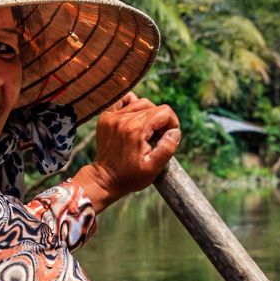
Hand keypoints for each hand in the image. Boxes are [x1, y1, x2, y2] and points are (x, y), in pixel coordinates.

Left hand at [78, 91, 181, 209]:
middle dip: (160, 121)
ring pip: (139, 103)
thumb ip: (167, 148)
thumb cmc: (129, 177)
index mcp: (136, 130)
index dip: (172, 123)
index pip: (164, 112)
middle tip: (156, 138)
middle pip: (153, 107)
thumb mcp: (153, 168)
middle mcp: (123, 119)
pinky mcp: (105, 118)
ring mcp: (112, 117)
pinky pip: (122, 100)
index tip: (168, 136)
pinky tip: (133, 119)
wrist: (104, 180)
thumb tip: (175, 131)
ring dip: (147, 114)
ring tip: (145, 132)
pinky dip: (130, 105)